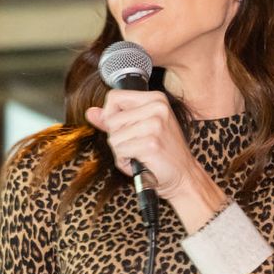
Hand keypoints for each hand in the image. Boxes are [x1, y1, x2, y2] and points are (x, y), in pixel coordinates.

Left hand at [83, 89, 225, 228]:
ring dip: (122, 152)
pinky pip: (120, 151)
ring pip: (114, 138)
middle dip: (117, 138)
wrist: (183, 176)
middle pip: (111, 120)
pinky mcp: (150, 143)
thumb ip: (115, 119)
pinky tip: (140, 162)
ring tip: (139, 155)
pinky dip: (125, 162)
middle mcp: (157, 108)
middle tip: (137, 145)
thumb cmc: (162, 153)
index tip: (121, 128)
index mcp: (156, 99)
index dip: (110, 115)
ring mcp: (155, 125)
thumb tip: (91, 112)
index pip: (114, 97)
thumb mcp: (140, 129)